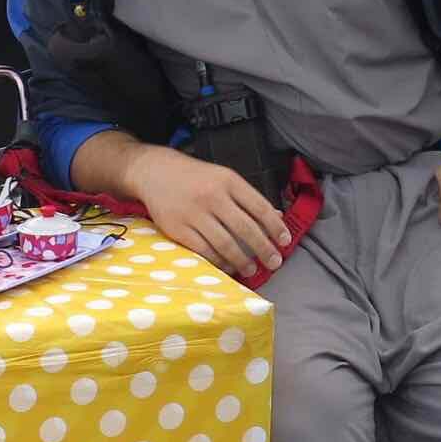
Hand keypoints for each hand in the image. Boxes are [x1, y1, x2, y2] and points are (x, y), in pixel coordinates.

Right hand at [129, 146, 291, 278]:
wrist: (155, 171)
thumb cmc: (195, 177)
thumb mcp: (224, 178)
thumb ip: (249, 198)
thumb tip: (277, 216)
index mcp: (228, 181)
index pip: (260, 207)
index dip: (276, 227)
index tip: (285, 241)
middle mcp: (213, 196)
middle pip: (246, 228)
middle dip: (264, 249)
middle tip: (275, 262)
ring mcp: (194, 213)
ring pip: (226, 243)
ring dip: (243, 260)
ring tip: (252, 269)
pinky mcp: (178, 228)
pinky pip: (204, 251)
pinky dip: (219, 262)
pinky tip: (229, 267)